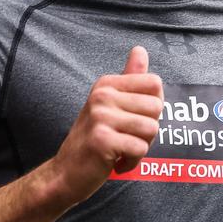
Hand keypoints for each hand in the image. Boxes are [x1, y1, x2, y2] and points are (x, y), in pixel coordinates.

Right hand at [48, 46, 163, 204]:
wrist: (65, 172)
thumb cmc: (93, 138)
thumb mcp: (109, 104)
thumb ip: (129, 78)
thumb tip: (140, 49)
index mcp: (106, 84)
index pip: (155, 84)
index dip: (152, 106)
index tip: (132, 118)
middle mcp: (102, 96)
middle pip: (157, 108)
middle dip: (148, 130)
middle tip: (125, 138)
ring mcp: (101, 117)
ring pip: (151, 129)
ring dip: (140, 147)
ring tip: (120, 150)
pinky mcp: (102, 140)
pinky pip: (140, 149)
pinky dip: (132, 162)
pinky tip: (115, 162)